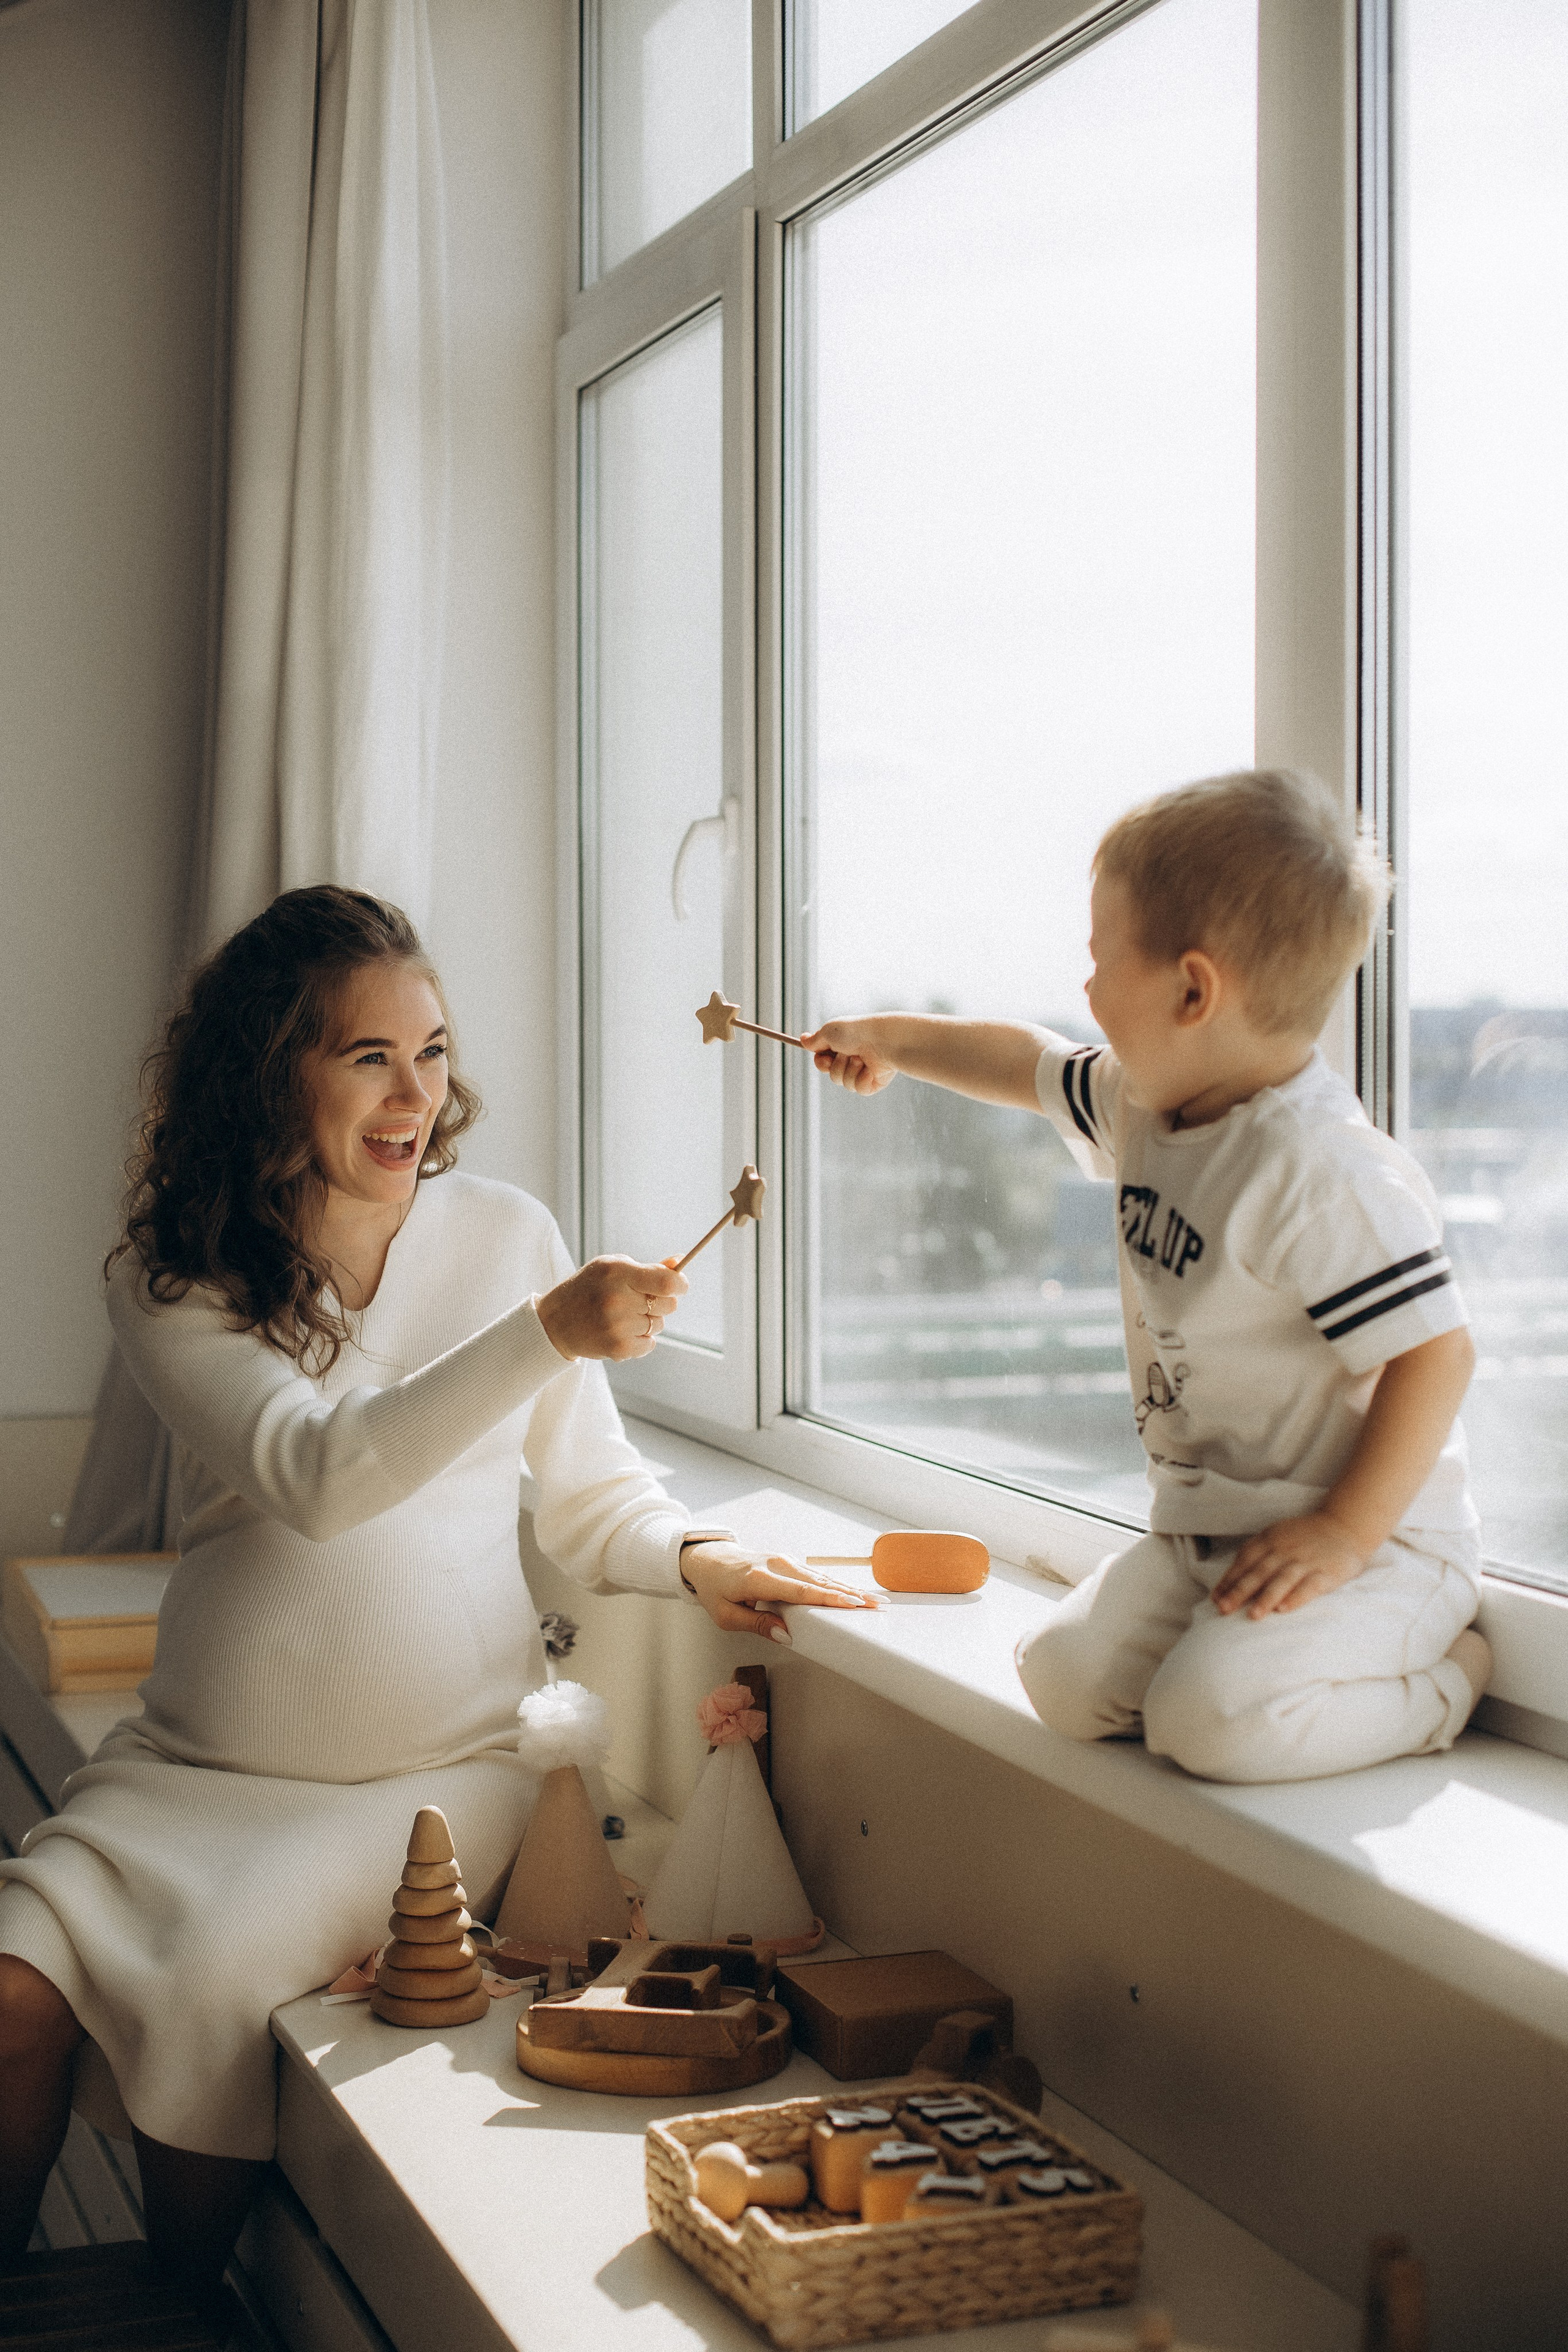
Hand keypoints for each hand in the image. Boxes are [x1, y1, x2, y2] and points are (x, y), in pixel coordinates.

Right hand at [537, 1255, 685, 1361]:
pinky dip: (641, 1339)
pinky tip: (622, 1332)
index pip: (666, 1282)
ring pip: (658, 1325)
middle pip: (667, 1305)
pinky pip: (649, 1344)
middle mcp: (617, 1298)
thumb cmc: (589, 1289)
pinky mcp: (617, 1347)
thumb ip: (648, 1268)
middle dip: (662, 1303)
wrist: (555, 1322)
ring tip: (623, 1316)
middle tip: (641, 1301)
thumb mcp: (612, 1268)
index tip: (680, 1286)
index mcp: (617, 1272)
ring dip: (648, 1321)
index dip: (680, 1285)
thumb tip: (680, 1261)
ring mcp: (617, 1325)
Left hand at [678, 1542, 877, 1643]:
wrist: (708, 1559)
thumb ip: (756, 1625)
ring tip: (874, 1600)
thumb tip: (786, 1636)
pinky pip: (815, 1575)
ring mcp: (784, 1560)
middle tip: (878, 1606)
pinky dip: (836, 1584)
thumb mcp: (725, 1615)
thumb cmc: (714, 1589)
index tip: (853, 1605)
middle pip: (819, 1582)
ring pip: (821, 1577)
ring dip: (849, 1589)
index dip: (829, 1598)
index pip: (801, 1591)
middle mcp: (776, 1565)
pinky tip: (853, 1593)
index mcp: (759, 1579)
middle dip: (850, 1594)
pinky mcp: (788, 1562)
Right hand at [800, 1018, 898, 1095]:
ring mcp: (863, 1072)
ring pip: (844, 1083)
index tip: (824, 1056)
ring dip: (849, 1070)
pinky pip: (859, 1089)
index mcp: (843, 1047)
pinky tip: (870, 1069)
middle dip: (836, 1066)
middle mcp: (852, 1059)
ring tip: (861, 1059)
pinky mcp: (874, 1083)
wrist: (881, 1040)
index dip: (821, 1062)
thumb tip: (803, 1039)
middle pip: (832, 1075)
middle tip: (846, 1054)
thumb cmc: (855, 1032)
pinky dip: (862, 1079)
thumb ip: (815, 1040)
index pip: (823, 1062)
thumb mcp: (829, 1032)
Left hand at [1211, 1514, 1369, 1619]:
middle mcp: (1285, 1550)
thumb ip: (1255, 1554)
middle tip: (1224, 1609)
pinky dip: (1296, 1597)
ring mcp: (1306, 1561)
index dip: (1229, 1579)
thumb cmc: (1303, 1537)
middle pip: (1259, 1572)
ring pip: (1282, 1580)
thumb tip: (1228, 1582)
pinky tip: (1284, 1609)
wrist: (1344, 1526)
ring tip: (1253, 1615)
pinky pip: (1310, 1586)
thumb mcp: (1276, 1536)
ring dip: (1266, 1598)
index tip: (1215, 1599)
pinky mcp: (1326, 1573)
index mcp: (1270, 1540)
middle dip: (1240, 1591)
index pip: (1245, 1560)